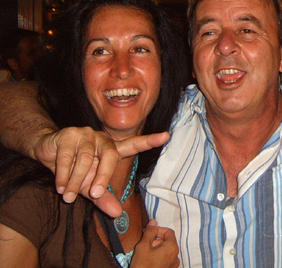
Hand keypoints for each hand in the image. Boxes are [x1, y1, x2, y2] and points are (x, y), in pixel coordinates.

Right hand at [32, 127, 168, 215]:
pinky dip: (63, 175)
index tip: (166, 136)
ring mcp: (87, 134)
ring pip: (85, 160)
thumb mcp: (90, 187)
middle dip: (102, 176)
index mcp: (112, 150)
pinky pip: (68, 158)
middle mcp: (102, 139)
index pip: (133, 145)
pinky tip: (60, 186)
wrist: (47, 153)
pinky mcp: (69, 134)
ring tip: (68, 196)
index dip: (149, 141)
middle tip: (95, 194)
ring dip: (76, 182)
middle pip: (110, 156)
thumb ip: (104, 198)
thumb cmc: (74, 170)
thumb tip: (118, 214)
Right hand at [131, 220, 179, 267]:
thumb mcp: (143, 246)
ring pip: (165, 251)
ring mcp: (173, 265)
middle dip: (155, 241)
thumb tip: (153, 222)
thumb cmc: (143, 266)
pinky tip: (148, 261)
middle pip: (167, 241)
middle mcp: (176, 256)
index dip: (158, 230)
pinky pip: (165, 260)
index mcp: (172, 247)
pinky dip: (158, 257)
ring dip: (156, 250)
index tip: (148, 234)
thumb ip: (149, 232)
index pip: (168, 231)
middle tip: (144, 245)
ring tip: (145, 254)